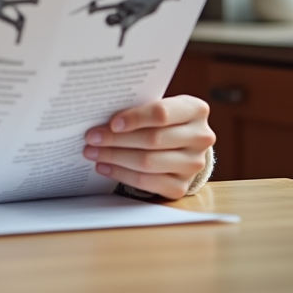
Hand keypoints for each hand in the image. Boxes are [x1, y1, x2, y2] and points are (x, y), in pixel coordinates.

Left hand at [83, 95, 214, 199]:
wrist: (182, 145)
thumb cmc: (163, 120)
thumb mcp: (158, 106)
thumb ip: (139, 109)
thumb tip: (100, 118)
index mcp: (196, 110)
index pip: (162, 113)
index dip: (134, 118)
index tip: (112, 123)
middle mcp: (201, 137)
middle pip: (152, 139)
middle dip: (116, 139)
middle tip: (91, 138)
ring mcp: (194, 164)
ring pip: (147, 162)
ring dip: (114, 157)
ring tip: (92, 152)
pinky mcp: (182, 185)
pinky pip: (147, 182)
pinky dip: (121, 174)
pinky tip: (104, 167)